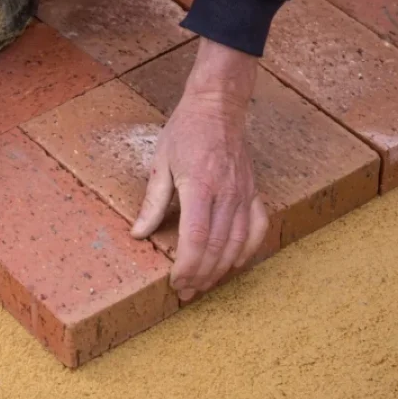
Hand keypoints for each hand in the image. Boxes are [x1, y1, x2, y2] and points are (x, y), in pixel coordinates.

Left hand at [131, 39, 268, 300]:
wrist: (218, 105)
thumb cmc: (185, 131)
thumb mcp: (160, 163)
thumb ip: (152, 202)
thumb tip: (139, 234)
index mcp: (200, 185)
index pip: (196, 239)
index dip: (186, 266)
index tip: (175, 282)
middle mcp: (226, 193)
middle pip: (217, 247)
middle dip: (200, 275)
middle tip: (185, 292)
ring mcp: (244, 193)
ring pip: (238, 243)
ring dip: (221, 269)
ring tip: (204, 285)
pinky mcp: (254, 191)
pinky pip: (258, 227)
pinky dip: (248, 250)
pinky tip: (236, 264)